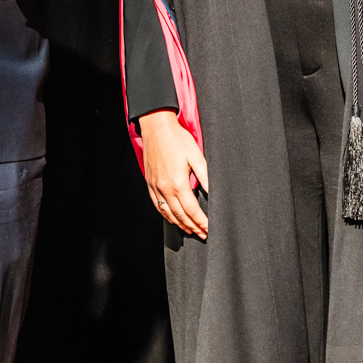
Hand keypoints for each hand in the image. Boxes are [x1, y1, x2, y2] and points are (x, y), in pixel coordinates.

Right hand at [137, 109, 208, 238]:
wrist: (156, 127)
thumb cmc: (177, 139)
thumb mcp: (196, 156)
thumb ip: (205, 177)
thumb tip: (213, 193)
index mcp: (178, 183)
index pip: (192, 210)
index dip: (201, 222)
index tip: (209, 229)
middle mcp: (165, 188)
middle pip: (180, 215)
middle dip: (193, 227)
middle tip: (203, 234)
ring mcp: (155, 187)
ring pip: (167, 213)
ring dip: (180, 224)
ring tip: (190, 230)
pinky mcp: (149, 183)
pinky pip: (157, 205)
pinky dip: (166, 215)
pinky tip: (172, 218)